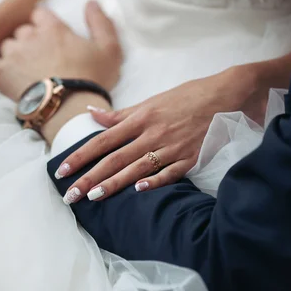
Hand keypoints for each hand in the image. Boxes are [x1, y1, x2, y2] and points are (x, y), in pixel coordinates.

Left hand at [0, 1, 121, 101]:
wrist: (70, 108)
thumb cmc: (92, 80)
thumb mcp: (109, 49)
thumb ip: (101, 22)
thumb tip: (91, 3)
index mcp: (53, 27)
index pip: (39, 14)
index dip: (43, 24)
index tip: (48, 37)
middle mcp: (30, 36)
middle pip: (22, 29)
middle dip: (28, 39)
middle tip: (38, 57)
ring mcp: (12, 53)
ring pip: (5, 44)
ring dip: (12, 52)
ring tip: (22, 68)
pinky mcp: (0, 72)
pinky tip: (3, 72)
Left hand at [57, 66, 269, 202]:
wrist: (228, 92)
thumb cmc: (187, 97)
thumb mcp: (152, 102)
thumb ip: (121, 114)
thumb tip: (93, 114)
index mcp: (140, 118)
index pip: (103, 140)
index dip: (81, 155)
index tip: (62, 170)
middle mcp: (152, 133)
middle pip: (114, 158)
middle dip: (90, 177)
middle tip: (69, 195)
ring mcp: (172, 146)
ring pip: (137, 168)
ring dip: (114, 183)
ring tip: (93, 197)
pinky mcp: (192, 157)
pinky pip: (171, 172)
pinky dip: (155, 180)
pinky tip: (139, 191)